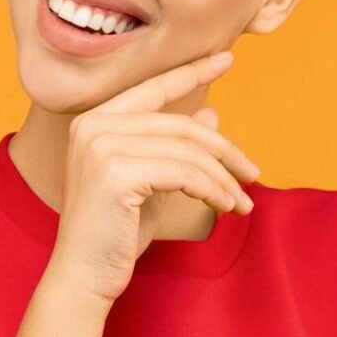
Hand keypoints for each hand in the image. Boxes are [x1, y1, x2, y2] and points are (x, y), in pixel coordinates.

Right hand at [44, 51, 261, 303]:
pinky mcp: (116, 174)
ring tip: (242, 201)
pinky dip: (212, 189)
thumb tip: (211, 112)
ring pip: (187, 150)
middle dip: (224, 149)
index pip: (153, 89)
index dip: (191, 72)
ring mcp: (101, 147)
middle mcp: (93, 126)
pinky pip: (184, 173)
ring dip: (223, 177)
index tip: (225, 58)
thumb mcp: (150, 183)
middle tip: (253, 173)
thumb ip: (172, 146)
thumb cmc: (115, 233)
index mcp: (95, 121)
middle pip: (179, 124)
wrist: (83, 278)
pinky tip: (224, 206)